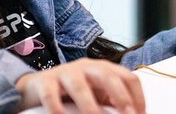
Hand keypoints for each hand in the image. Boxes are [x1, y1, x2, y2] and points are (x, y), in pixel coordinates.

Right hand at [15, 58, 145, 113]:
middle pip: (107, 76)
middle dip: (120, 97)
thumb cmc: (74, 92)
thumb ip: (113, 101)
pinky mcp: (45, 82)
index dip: (137, 96)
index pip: (127, 77)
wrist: (37, 86)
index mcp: (103, 69)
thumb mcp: (97, 94)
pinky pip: (51, 96)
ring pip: (79, 86)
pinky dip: (57, 110)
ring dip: (90, 107)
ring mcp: (65, 73)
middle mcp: (86, 67)